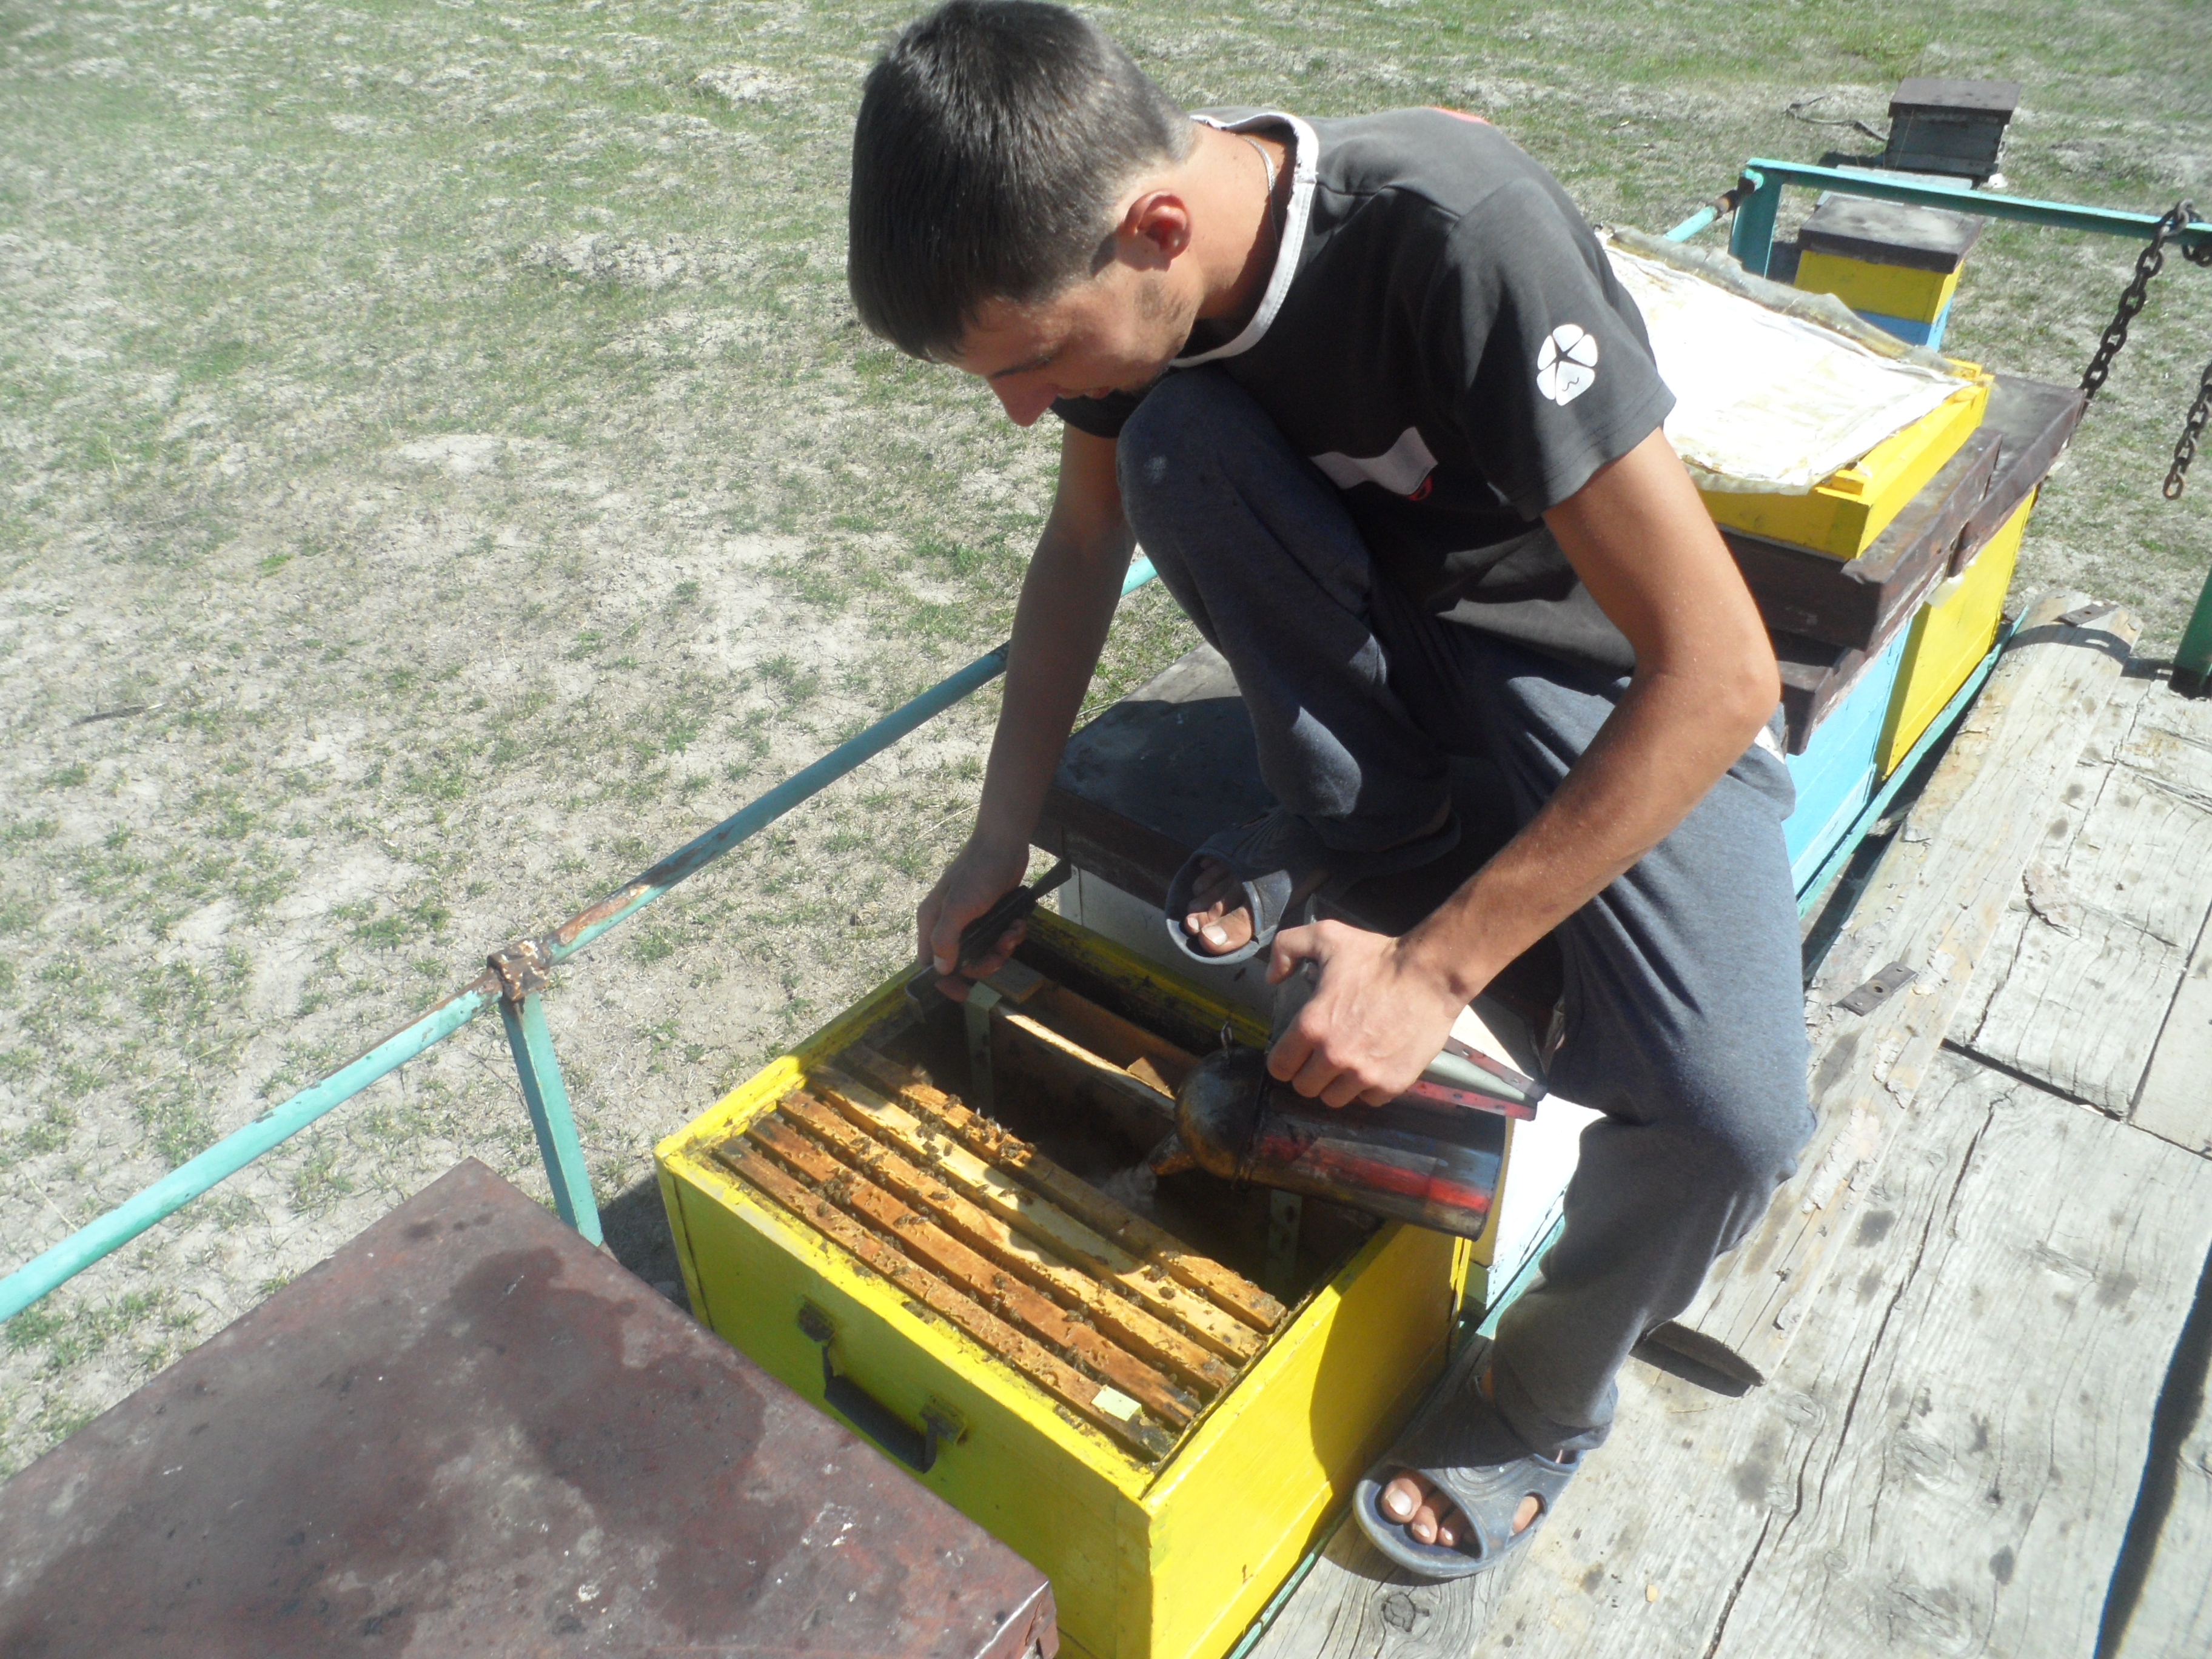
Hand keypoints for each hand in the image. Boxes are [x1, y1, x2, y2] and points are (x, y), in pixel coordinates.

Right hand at [916, 835, 1032, 1002]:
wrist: (1005, 843)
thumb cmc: (979, 871)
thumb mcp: (960, 907)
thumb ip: (946, 939)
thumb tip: (941, 969)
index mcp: (931, 922)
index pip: (930, 964)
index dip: (945, 981)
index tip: (964, 993)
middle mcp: (947, 923)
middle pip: (963, 962)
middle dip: (986, 961)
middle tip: (1002, 951)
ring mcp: (970, 919)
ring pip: (984, 951)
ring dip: (1003, 947)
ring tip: (1014, 931)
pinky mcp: (990, 914)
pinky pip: (999, 937)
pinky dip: (1011, 934)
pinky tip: (1019, 923)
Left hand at [1264, 920, 1470, 1106]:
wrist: (1431, 975)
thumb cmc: (1379, 958)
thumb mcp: (1326, 936)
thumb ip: (1287, 948)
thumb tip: (1272, 977)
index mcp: (1312, 1025)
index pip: (1279, 1066)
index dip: (1284, 1060)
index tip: (1295, 1053)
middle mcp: (1334, 1056)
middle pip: (1304, 1087)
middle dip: (1308, 1073)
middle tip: (1321, 1056)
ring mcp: (1364, 1074)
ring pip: (1332, 1100)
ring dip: (1335, 1085)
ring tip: (1345, 1064)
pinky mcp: (1391, 1084)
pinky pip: (1366, 1101)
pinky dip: (1367, 1089)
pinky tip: (1371, 1066)